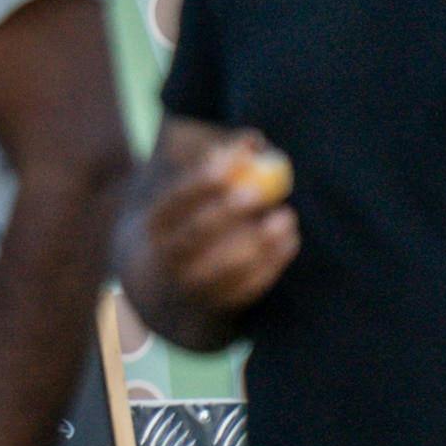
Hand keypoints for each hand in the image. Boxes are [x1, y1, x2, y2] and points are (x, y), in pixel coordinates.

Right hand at [126, 120, 300, 333]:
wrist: (163, 288)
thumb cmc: (185, 224)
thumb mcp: (185, 196)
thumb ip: (218, 165)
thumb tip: (255, 139)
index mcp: (154, 225)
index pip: (174, 199)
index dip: (203, 179)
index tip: (236, 160)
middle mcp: (168, 258)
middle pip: (197, 234)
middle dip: (229, 212)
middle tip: (260, 193)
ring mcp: (192, 287)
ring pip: (225, 267)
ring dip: (261, 242)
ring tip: (287, 217)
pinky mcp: (218, 307)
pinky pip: (247, 289)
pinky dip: (273, 265)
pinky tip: (290, 241)